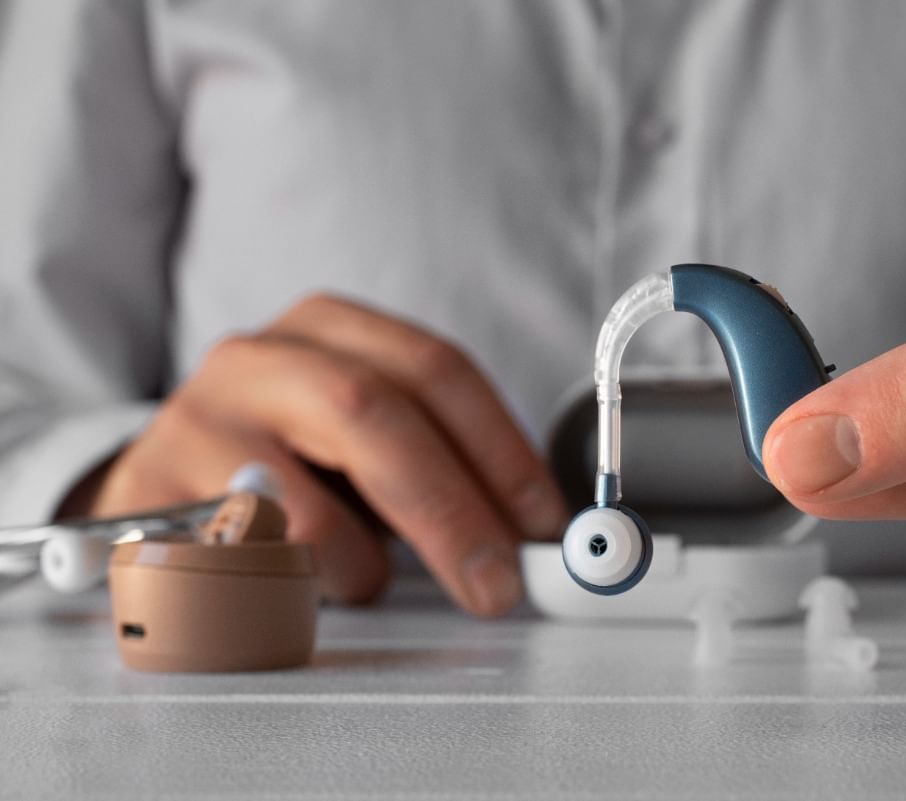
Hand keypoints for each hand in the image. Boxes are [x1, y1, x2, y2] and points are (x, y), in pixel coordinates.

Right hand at [75, 294, 567, 613]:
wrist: (163, 478)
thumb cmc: (291, 460)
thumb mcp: (368, 439)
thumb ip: (443, 466)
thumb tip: (529, 534)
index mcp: (331, 327)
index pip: (437, 372)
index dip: (501, 450)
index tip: (544, 522)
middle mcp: (261, 358)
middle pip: (374, 415)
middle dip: (451, 509)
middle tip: (496, 583)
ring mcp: (198, 420)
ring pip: (304, 502)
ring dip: (361, 564)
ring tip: (365, 578)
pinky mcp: (151, 496)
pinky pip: (242, 566)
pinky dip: (292, 593)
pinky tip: (296, 588)